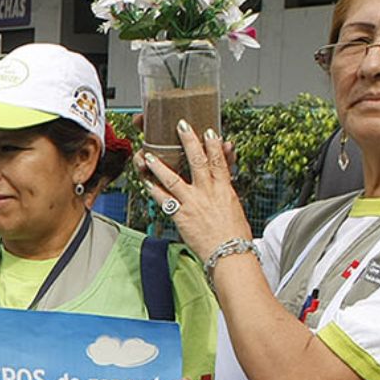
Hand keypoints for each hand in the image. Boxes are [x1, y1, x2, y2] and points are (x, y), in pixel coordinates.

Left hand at [134, 120, 252, 259]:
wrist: (229, 254)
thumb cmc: (234, 233)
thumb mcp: (235, 204)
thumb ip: (228, 182)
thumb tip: (228, 165)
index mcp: (224, 189)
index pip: (219, 161)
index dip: (213, 144)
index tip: (208, 131)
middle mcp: (208, 193)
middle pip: (197, 161)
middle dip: (188, 141)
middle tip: (180, 125)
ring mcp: (192, 203)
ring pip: (173, 179)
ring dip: (159, 166)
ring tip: (148, 154)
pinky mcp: (181, 216)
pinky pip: (163, 200)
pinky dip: (153, 190)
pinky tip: (144, 182)